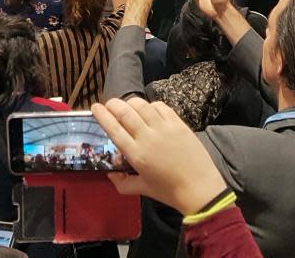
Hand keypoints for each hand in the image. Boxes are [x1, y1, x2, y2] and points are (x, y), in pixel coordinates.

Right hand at [92, 98, 227, 215]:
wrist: (199, 187)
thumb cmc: (169, 191)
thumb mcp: (142, 189)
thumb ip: (122, 183)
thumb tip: (110, 174)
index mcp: (136, 154)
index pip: (114, 129)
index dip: (102, 115)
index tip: (95, 107)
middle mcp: (147, 137)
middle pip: (125, 112)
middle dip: (113, 104)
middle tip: (109, 104)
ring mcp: (164, 128)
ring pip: (142, 105)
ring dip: (131, 102)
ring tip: (127, 104)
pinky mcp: (178, 123)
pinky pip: (161, 107)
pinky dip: (151, 105)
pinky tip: (149, 109)